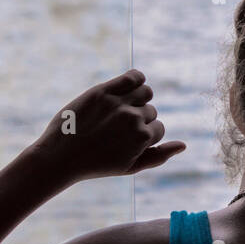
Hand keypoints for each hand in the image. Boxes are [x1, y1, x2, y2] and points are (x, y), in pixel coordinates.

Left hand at [32, 69, 184, 182]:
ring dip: (139, 98)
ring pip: (146, 92)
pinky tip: (132, 84)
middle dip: (139, 119)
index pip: (159, 128)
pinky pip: (132, 76)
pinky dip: (137, 77)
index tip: (127, 142)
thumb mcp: (131, 167)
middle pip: (151, 111)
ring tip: (123, 108)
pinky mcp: (102, 91)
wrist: (60, 157)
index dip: (145, 135)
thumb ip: (159, 156)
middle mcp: (133, 118)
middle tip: (117, 129)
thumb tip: (184, 145)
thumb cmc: (97, 164)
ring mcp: (118, 103)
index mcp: (142, 138)